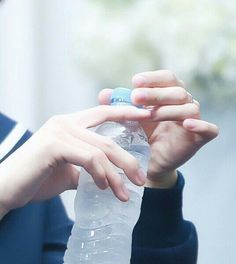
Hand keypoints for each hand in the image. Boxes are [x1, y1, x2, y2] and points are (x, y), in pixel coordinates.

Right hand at [0, 105, 150, 215]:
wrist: (8, 187)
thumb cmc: (39, 177)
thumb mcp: (69, 169)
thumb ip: (87, 167)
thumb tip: (109, 177)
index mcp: (70, 123)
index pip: (104, 112)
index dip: (126, 112)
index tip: (147, 116)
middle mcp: (66, 122)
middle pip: (108, 137)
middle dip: (128, 159)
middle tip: (141, 179)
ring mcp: (59, 131)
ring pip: (102, 150)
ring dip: (116, 174)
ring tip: (124, 193)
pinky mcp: (54, 145)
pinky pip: (88, 159)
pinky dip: (100, 174)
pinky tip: (102, 188)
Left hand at [99, 70, 218, 187]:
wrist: (148, 161)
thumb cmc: (141, 136)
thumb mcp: (129, 119)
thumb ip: (118, 106)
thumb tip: (105, 93)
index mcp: (169, 96)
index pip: (167, 79)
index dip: (153, 79)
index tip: (134, 82)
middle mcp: (183, 105)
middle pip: (178, 91)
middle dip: (156, 93)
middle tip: (135, 98)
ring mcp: (193, 121)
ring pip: (190, 108)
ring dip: (169, 110)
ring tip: (150, 115)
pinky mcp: (199, 139)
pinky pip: (209, 130)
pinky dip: (201, 126)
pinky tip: (187, 125)